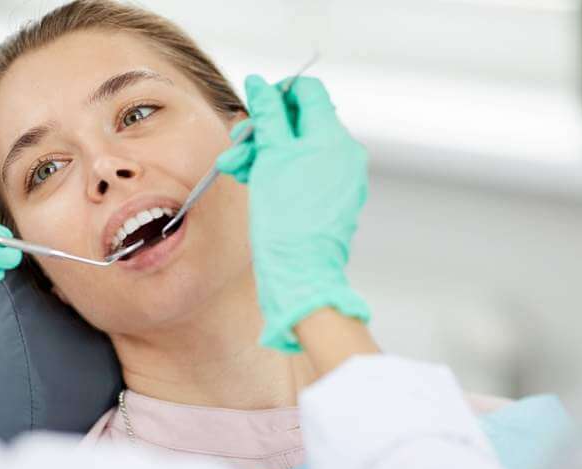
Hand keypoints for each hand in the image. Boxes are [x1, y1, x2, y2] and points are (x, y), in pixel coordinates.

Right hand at [216, 76, 369, 352]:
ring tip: (237, 169)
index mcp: (334, 138)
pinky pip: (304, 171)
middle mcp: (344, 155)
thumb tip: (260, 84)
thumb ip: (267, 116)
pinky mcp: (332, 198)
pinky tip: (254, 182)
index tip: (255, 108)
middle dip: (264, 130)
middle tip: (238, 146)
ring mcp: (340, 178)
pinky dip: (279, 171)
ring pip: (298, 149)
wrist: (300, 271)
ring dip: (264, 152)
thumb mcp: (271, 157)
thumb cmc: (287, 220)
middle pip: (300, 122)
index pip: (308, 93)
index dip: (277, 94)